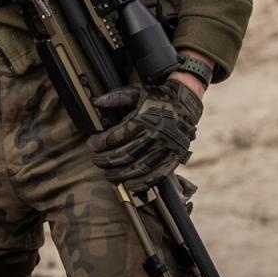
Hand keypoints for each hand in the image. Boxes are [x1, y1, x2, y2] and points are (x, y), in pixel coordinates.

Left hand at [85, 81, 202, 191]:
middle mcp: (154, 136)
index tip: (91, 144)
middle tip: (96, 161)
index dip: (99, 143)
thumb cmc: (158, 97)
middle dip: (106, 161)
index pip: (114, 138)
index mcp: (143, 119)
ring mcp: (165, 149)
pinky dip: (142, 184)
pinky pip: (157, 176)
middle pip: (124, 156)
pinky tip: (129, 185)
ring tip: (109, 175)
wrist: (186, 101)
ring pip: (138, 169)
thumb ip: (116, 97)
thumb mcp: (137, 91)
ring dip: (121, 175)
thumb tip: (96, 102)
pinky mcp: (174, 158)